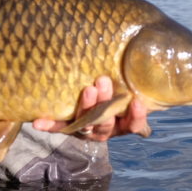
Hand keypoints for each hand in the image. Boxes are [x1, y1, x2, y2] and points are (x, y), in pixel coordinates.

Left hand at [32, 76, 149, 141]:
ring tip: (87, 90)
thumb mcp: (127, 91)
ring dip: (85, 107)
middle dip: (105, 102)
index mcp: (121, 125)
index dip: (135, 115)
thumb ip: (134, 83)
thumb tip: (154, 60)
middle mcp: (104, 130)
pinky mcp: (68, 127)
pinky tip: (38, 122)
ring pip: (85, 122)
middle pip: (105, 121)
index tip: (136, 101)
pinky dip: (49, 125)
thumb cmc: (116, 95)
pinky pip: (59, 126)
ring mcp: (85, 130)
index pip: (132, 124)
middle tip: (103, 81)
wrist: (95, 105)